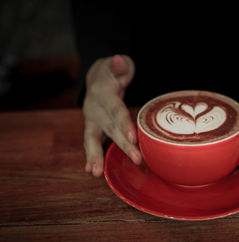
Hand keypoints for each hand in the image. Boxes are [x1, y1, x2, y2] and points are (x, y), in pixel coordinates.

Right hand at [82, 55, 141, 176]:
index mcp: (102, 93)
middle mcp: (94, 107)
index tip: (132, 138)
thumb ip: (120, 66)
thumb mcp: (118, 65)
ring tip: (96, 173)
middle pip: (109, 128)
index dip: (123, 123)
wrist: (97, 77)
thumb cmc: (113, 72)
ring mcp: (91, 118)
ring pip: (92, 138)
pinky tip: (91, 170)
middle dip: (122, 145)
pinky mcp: (92, 126)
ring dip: (96, 156)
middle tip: (136, 159)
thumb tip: (119, 61)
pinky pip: (91, 142)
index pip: (115, 110)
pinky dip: (90, 156)